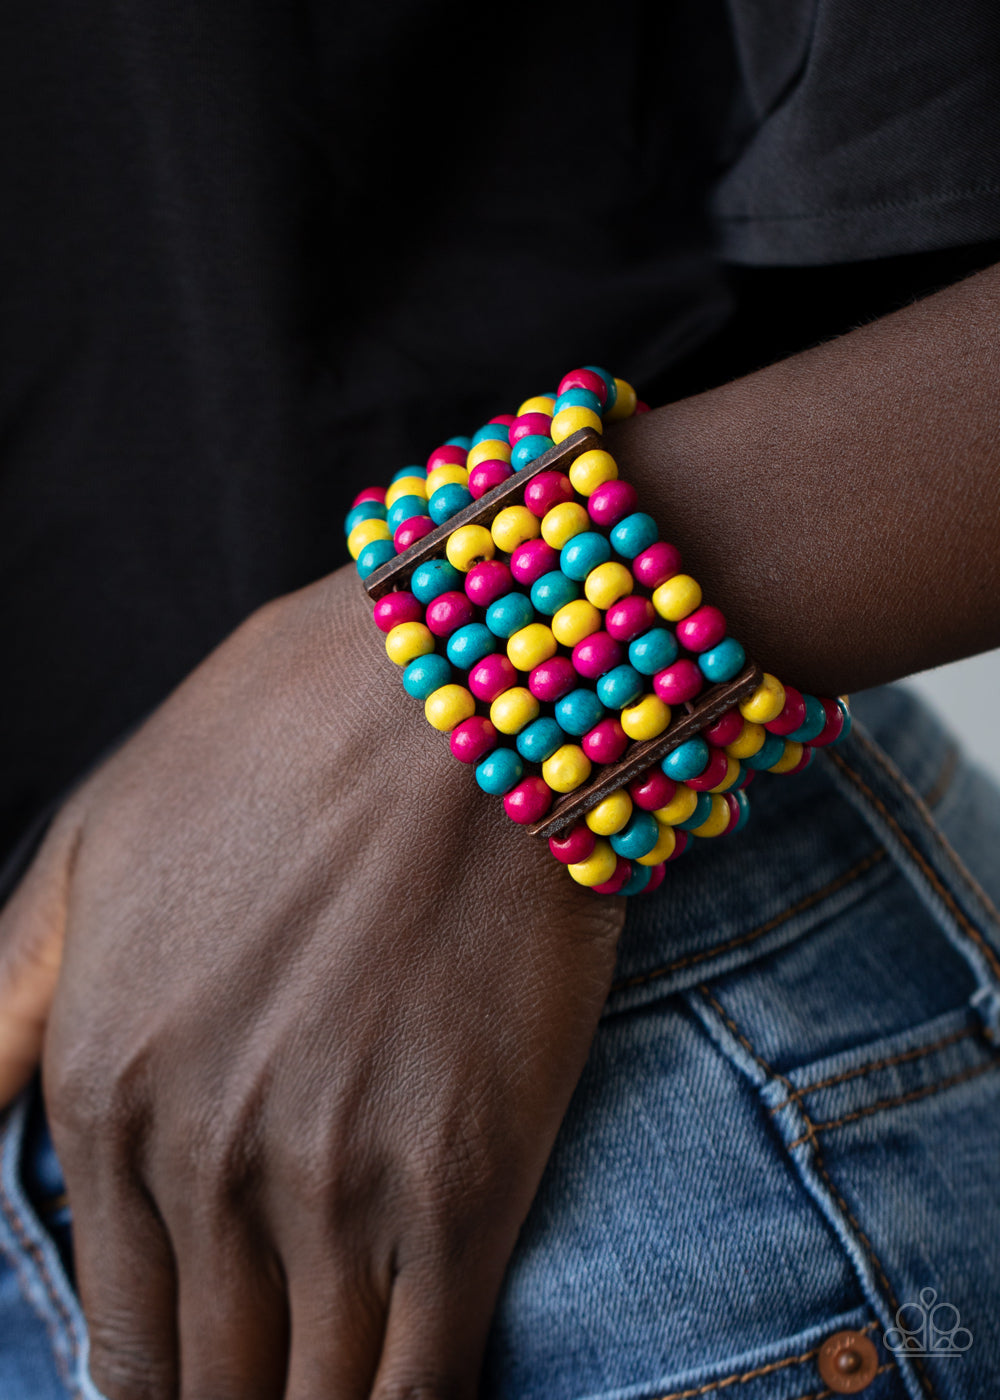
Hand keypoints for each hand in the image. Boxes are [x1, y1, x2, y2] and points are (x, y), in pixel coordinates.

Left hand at [0, 565, 623, 1398]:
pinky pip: (428, 1379)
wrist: (458, 688)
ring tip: (323, 1397)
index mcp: (107, 1091)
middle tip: (265, 1385)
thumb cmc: (275, 746)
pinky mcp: (466, 1178)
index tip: (205, 1385)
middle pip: (216, 1385)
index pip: (123, 1339)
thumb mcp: (88, 855)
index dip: (164, 1388)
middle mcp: (207, 1160)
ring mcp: (339, 1182)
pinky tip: (406, 1398)